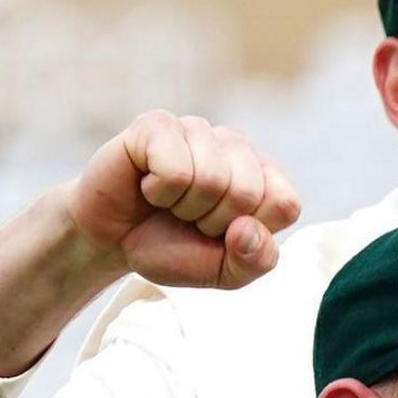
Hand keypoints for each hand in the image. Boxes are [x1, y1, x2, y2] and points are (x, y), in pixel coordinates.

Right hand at [66, 111, 295, 290]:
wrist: (112, 241)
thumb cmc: (173, 248)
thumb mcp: (225, 272)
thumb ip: (256, 260)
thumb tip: (247, 228)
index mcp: (264, 176)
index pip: (285, 203)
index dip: (249, 232)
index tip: (222, 233)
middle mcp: (236, 146)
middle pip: (246, 192)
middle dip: (213, 221)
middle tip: (189, 219)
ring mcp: (197, 130)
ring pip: (211, 179)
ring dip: (184, 207)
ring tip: (169, 202)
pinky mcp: (157, 124)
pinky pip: (175, 169)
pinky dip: (159, 192)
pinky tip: (148, 185)